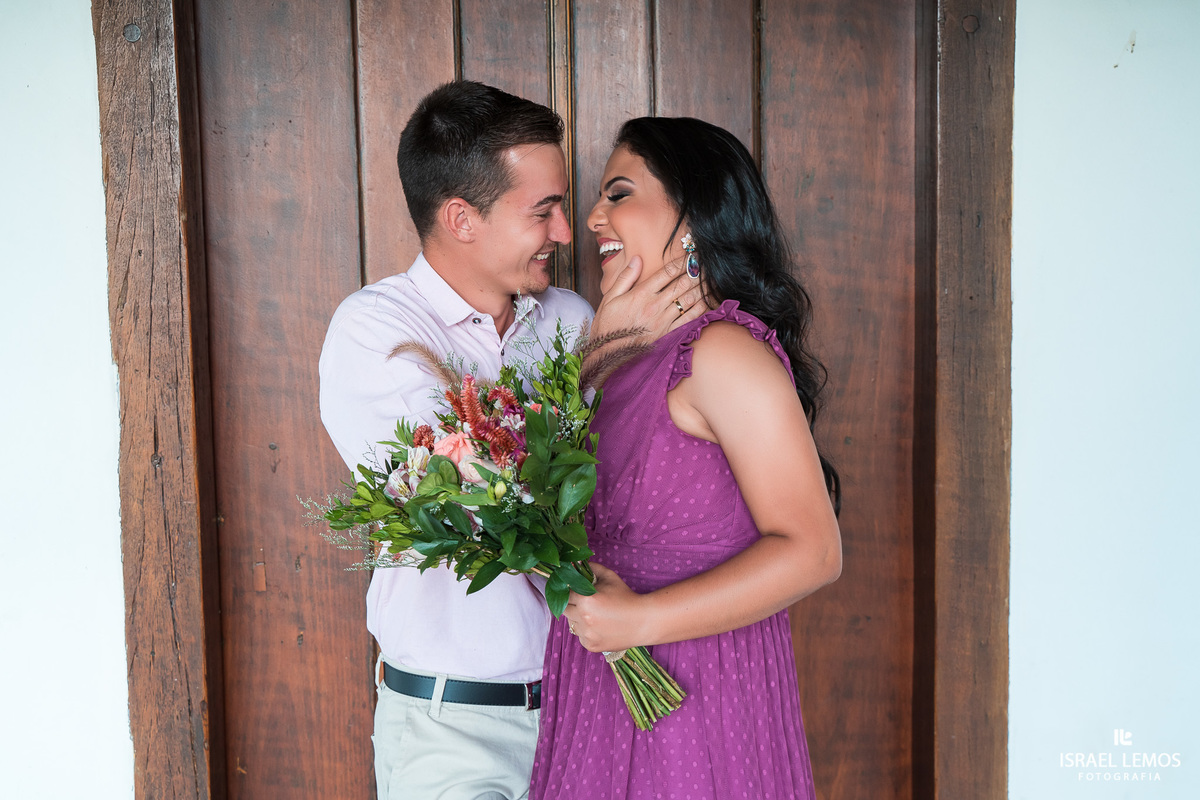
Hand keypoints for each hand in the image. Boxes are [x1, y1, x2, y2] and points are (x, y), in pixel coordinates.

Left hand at [564, 563, 648, 652]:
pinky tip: (600, 626)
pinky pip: (580, 636)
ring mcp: (587, 634)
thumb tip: (575, 565)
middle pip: (565, 610)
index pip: (565, 594)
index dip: (569, 592)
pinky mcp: (591, 646)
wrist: (643, 622)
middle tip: (586, 603)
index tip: (575, 592)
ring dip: (578, 619)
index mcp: (585, 600)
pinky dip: (586, 631)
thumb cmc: (626, 597)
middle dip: (573, 605)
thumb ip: (591, 568)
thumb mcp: (609, 577)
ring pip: (572, 624)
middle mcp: (583, 618)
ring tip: (595, 615)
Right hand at [589, 254, 706, 344]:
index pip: (666, 273)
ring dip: (701, 288)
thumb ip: (625, 277)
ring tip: (711, 278)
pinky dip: (701, 308)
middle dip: (696, 272)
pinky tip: (707, 300)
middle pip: (681, 284)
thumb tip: (637, 259)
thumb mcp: (610, 297)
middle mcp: (654, 305)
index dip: (681, 262)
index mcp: (641, 294)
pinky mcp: (668, 333)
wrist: (608, 353)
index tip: (691, 255)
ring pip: (689, 300)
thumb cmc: (607, 324)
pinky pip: (689, 319)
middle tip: (706, 263)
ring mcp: (663, 320)